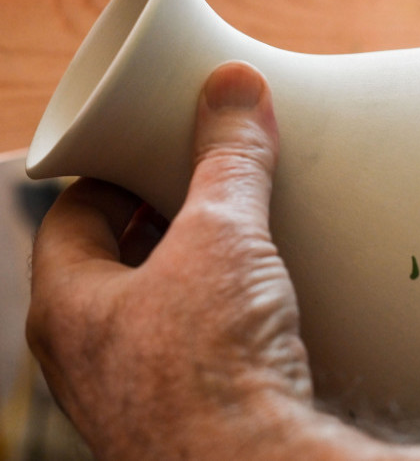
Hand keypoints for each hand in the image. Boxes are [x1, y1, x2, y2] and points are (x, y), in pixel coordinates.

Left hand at [25, 62, 322, 458]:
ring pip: (155, 311)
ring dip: (194, 275)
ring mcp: (132, 394)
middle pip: (115, 262)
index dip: (117, 174)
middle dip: (163, 222)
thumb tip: (233, 88)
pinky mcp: (181, 419)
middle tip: (212, 190)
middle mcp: (87, 355)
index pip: (74, 214)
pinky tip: (261, 312)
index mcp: (69, 304)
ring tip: (246, 244)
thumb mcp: (221, 237)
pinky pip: (191, 353)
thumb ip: (228, 160)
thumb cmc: (208, 364)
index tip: (161, 152)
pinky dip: (219, 321)